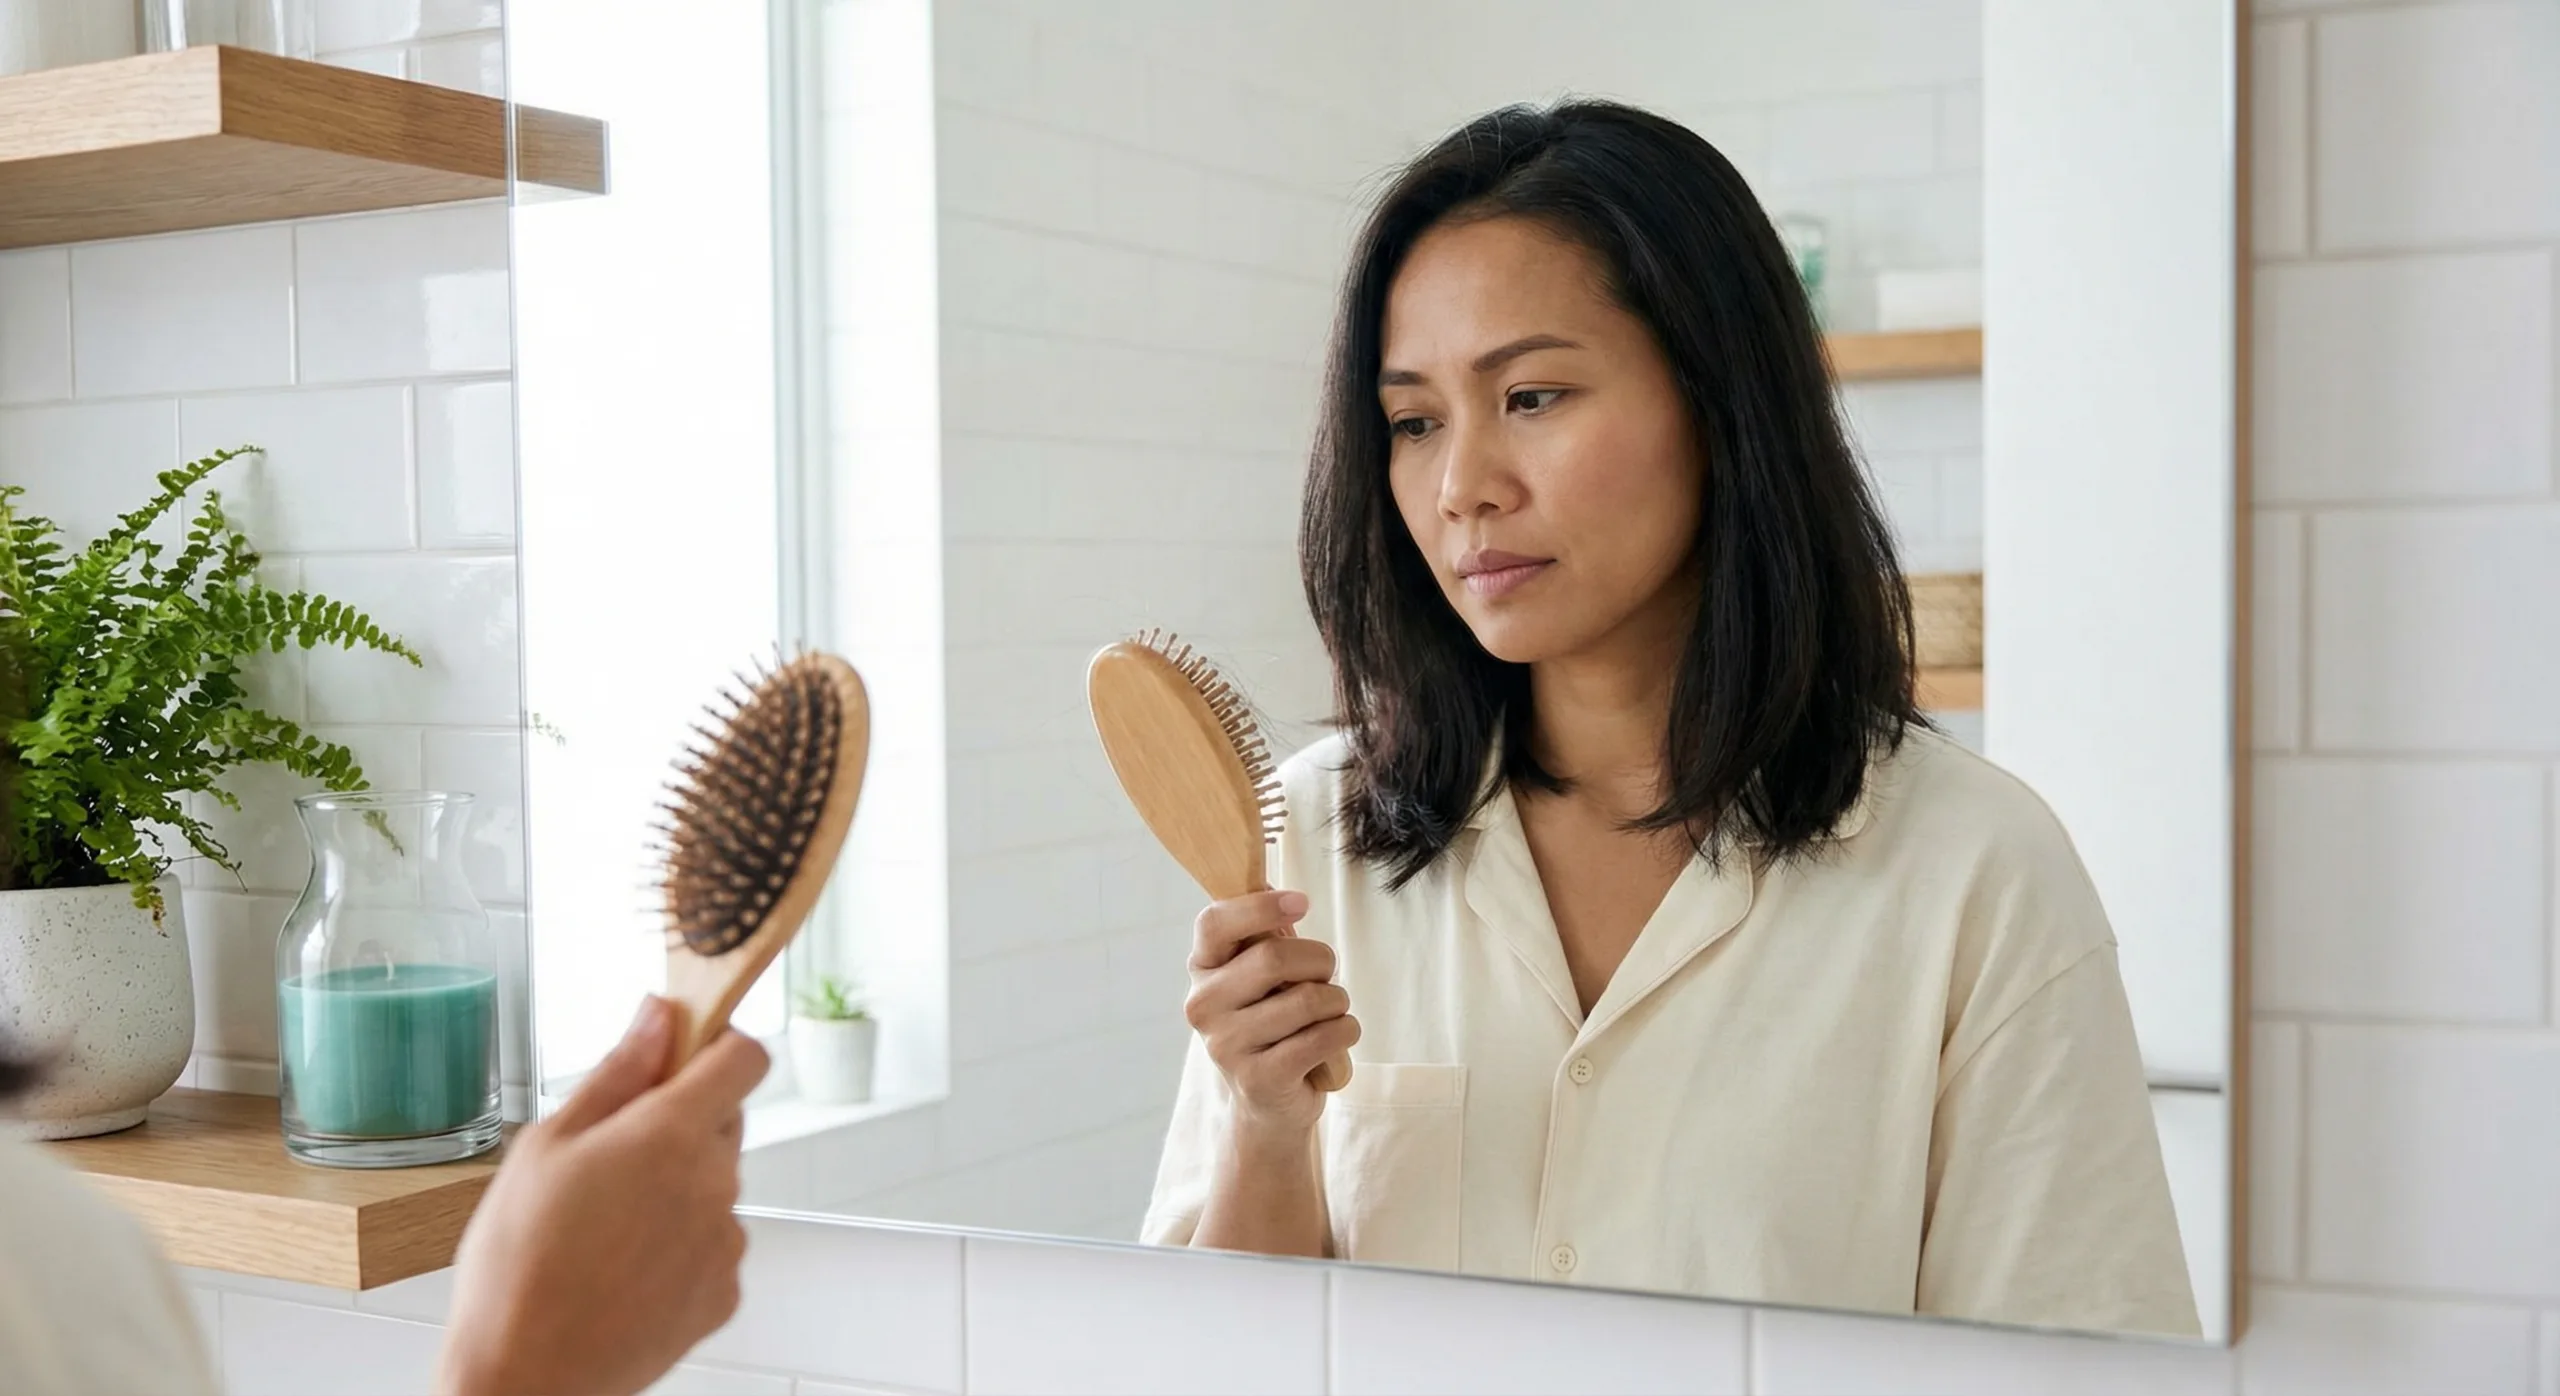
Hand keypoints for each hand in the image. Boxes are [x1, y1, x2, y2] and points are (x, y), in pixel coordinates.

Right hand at [436, 997, 769, 1395]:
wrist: (524, 1375)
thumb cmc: (519, 1265)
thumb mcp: (546, 1145)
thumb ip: (617, 1073)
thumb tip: (657, 1015)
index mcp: (673, 1134)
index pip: (743, 1058)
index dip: (716, 1047)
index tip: (680, 1055)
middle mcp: (716, 1184)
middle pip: (724, 1122)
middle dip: (679, 1124)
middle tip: (610, 1158)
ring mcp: (727, 1242)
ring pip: (715, 1187)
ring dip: (677, 1191)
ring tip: (604, 1228)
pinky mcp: (725, 1294)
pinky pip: (712, 1246)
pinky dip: (680, 1249)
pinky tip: (622, 1269)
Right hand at [1185, 889, 1359, 1136]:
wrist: (1267, 1102)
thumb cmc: (1272, 1022)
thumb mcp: (1261, 976)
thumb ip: (1267, 938)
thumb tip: (1287, 899)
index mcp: (1202, 969)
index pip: (1214, 923)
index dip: (1260, 906)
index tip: (1301, 903)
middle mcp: (1203, 1006)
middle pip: (1274, 957)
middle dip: (1320, 961)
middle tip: (1326, 976)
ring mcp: (1226, 1046)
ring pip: (1308, 1000)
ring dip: (1337, 1002)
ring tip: (1330, 1013)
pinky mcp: (1258, 1079)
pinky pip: (1322, 1037)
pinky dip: (1345, 1031)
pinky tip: (1337, 1036)